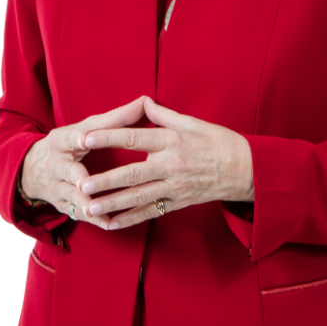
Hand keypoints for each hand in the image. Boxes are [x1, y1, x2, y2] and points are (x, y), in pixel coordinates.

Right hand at [19, 96, 147, 220]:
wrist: (35, 169)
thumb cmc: (71, 143)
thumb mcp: (86, 128)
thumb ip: (116, 118)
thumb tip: (145, 101)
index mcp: (61, 141)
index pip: (68, 138)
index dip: (76, 138)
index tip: (84, 139)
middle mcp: (56, 165)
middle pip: (67, 171)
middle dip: (76, 178)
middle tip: (85, 183)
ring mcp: (58, 188)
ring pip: (71, 197)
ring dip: (84, 204)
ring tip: (96, 210)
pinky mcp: (63, 205)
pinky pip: (78, 214)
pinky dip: (93, 219)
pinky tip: (108, 223)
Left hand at [77, 97, 253, 230]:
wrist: (245, 169)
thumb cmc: (219, 141)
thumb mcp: (192, 122)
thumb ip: (164, 115)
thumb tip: (143, 102)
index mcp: (172, 141)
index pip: (134, 137)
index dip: (109, 137)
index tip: (87, 137)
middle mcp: (171, 165)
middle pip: (133, 173)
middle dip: (105, 180)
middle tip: (81, 183)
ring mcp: (175, 187)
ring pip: (139, 197)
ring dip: (113, 203)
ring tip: (90, 206)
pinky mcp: (178, 202)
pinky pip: (151, 212)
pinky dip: (131, 220)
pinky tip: (112, 223)